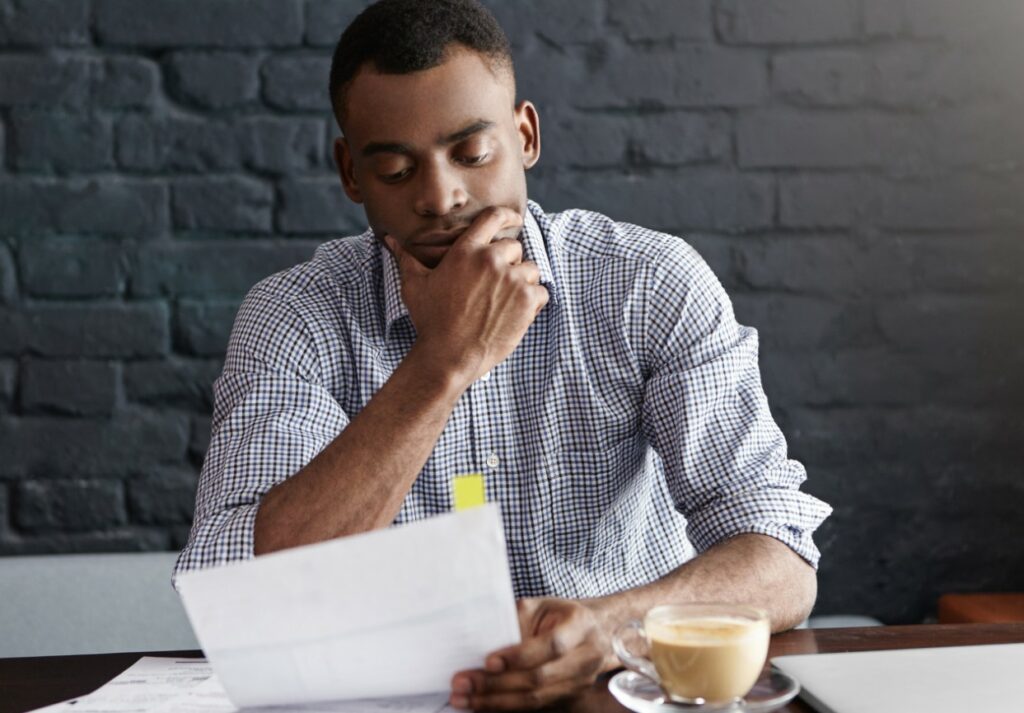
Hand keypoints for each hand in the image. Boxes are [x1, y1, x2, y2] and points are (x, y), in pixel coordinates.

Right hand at [383, 206, 548, 384]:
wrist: (448, 356)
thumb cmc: (430, 321)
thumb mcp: (414, 285)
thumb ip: (406, 257)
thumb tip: (389, 239)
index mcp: (466, 251)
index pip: (493, 218)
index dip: (508, 216)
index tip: (515, 220)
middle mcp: (491, 260)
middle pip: (514, 247)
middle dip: (509, 262)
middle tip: (497, 285)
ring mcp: (512, 279)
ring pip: (530, 270)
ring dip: (523, 282)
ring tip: (506, 301)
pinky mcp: (527, 301)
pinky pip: (541, 292)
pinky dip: (534, 302)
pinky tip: (517, 314)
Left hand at [449, 597, 616, 710]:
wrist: (592, 631)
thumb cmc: (559, 615)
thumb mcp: (540, 606)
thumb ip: (517, 620)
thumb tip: (482, 642)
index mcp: (580, 625)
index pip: (551, 646)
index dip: (519, 656)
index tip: (488, 661)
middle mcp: (586, 657)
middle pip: (540, 678)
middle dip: (496, 684)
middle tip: (462, 683)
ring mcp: (580, 683)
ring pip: (535, 699)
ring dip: (495, 702)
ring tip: (464, 699)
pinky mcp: (569, 698)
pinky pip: (534, 708)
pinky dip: (504, 707)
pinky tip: (481, 705)